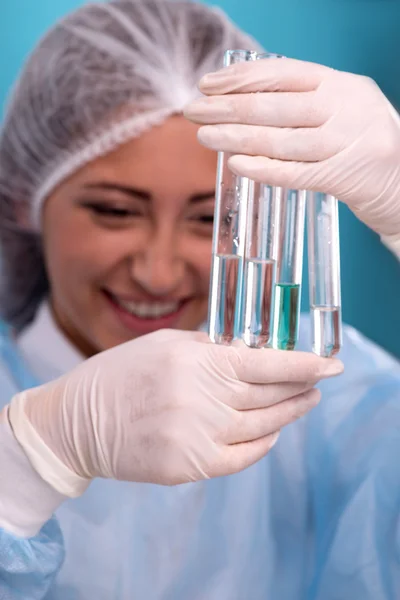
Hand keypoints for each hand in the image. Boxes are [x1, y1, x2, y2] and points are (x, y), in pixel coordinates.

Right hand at [7, 330, 342, 493]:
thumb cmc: (120, 374)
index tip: (330, 366)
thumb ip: (211, 350)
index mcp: (196, 363)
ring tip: (305, 403)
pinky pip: (242, 457)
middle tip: (319, 384)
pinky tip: (273, 432)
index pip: (265, 364)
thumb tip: (253, 354)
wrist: (78, 422)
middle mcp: (201, 400)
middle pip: (268, 395)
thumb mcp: (165, 344)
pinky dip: (263, 444)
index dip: (303, 365)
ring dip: (289, 414)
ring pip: (262, 426)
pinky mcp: (189, 467)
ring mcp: (196, 437)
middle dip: (301, 388)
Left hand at [185, 57, 399, 242]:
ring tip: (205, 137)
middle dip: (227, 108)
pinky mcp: (343, 178)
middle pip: (273, 106)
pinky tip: (236, 164)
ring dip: (235, 138)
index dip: (240, 79)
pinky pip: (293, 173)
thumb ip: (304, 101)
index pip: (282, 74)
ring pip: (279, 140)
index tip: (207, 85)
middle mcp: (344, 108)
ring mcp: (345, 143)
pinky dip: (262, 169)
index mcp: (341, 84)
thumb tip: (245, 99)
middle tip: (193, 112)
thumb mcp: (343, 107)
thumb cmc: (363, 141)